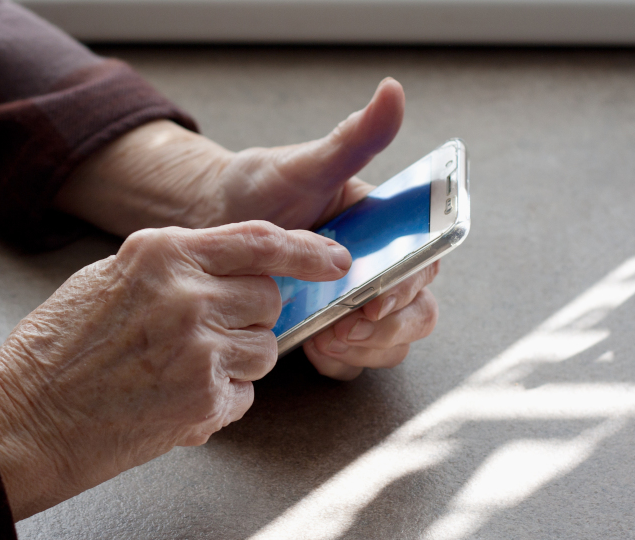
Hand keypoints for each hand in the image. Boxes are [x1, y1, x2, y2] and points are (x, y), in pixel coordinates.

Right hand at [0, 222, 350, 519]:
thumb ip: (174, 268)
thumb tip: (229, 272)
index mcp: (162, 252)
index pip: (258, 240)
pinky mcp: (203, 397)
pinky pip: (245, 395)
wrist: (25, 416)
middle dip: (250, 316)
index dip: (305, 250)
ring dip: (235, 362)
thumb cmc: (58, 349)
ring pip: (265, 348)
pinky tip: (173, 399)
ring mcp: (198, 345)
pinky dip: (220, 401)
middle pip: (268, 296)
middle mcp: (186, 291)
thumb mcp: (111, 279)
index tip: (335, 258)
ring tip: (178, 371)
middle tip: (206, 334)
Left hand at [56, 78, 437, 379]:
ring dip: (366, 348)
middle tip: (346, 327)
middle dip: (389, 327)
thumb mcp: (303, 164)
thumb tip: (392, 91)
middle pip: (418, 311)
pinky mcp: (331, 332)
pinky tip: (312, 347)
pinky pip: (354, 361)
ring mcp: (356, 304)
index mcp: (386, 228)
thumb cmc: (260, 189)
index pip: (425, 259)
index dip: (412, 283)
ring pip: (392, 342)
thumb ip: (351, 139)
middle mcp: (380, 268)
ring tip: (324, 338)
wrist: (210, 226)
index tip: (378, 297)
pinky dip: (340, 361)